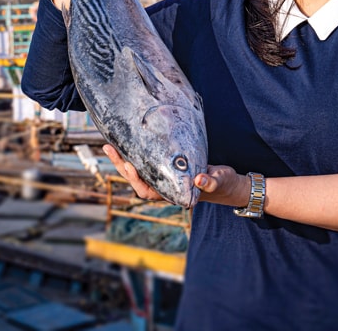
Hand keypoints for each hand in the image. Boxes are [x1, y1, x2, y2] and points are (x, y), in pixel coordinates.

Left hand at [102, 144, 250, 207]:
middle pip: (138, 180)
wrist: (228, 182)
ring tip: (110, 145)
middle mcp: (165, 188)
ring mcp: (164, 178)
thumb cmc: (224, 184)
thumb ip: (210, 182)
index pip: (149, 191)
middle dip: (122, 166)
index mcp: (174, 194)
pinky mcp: (166, 167)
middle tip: (109, 148)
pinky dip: (135, 153)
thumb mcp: (219, 181)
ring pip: (139, 171)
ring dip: (124, 160)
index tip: (130, 166)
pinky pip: (146, 162)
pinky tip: (127, 142)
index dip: (137, 180)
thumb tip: (199, 179)